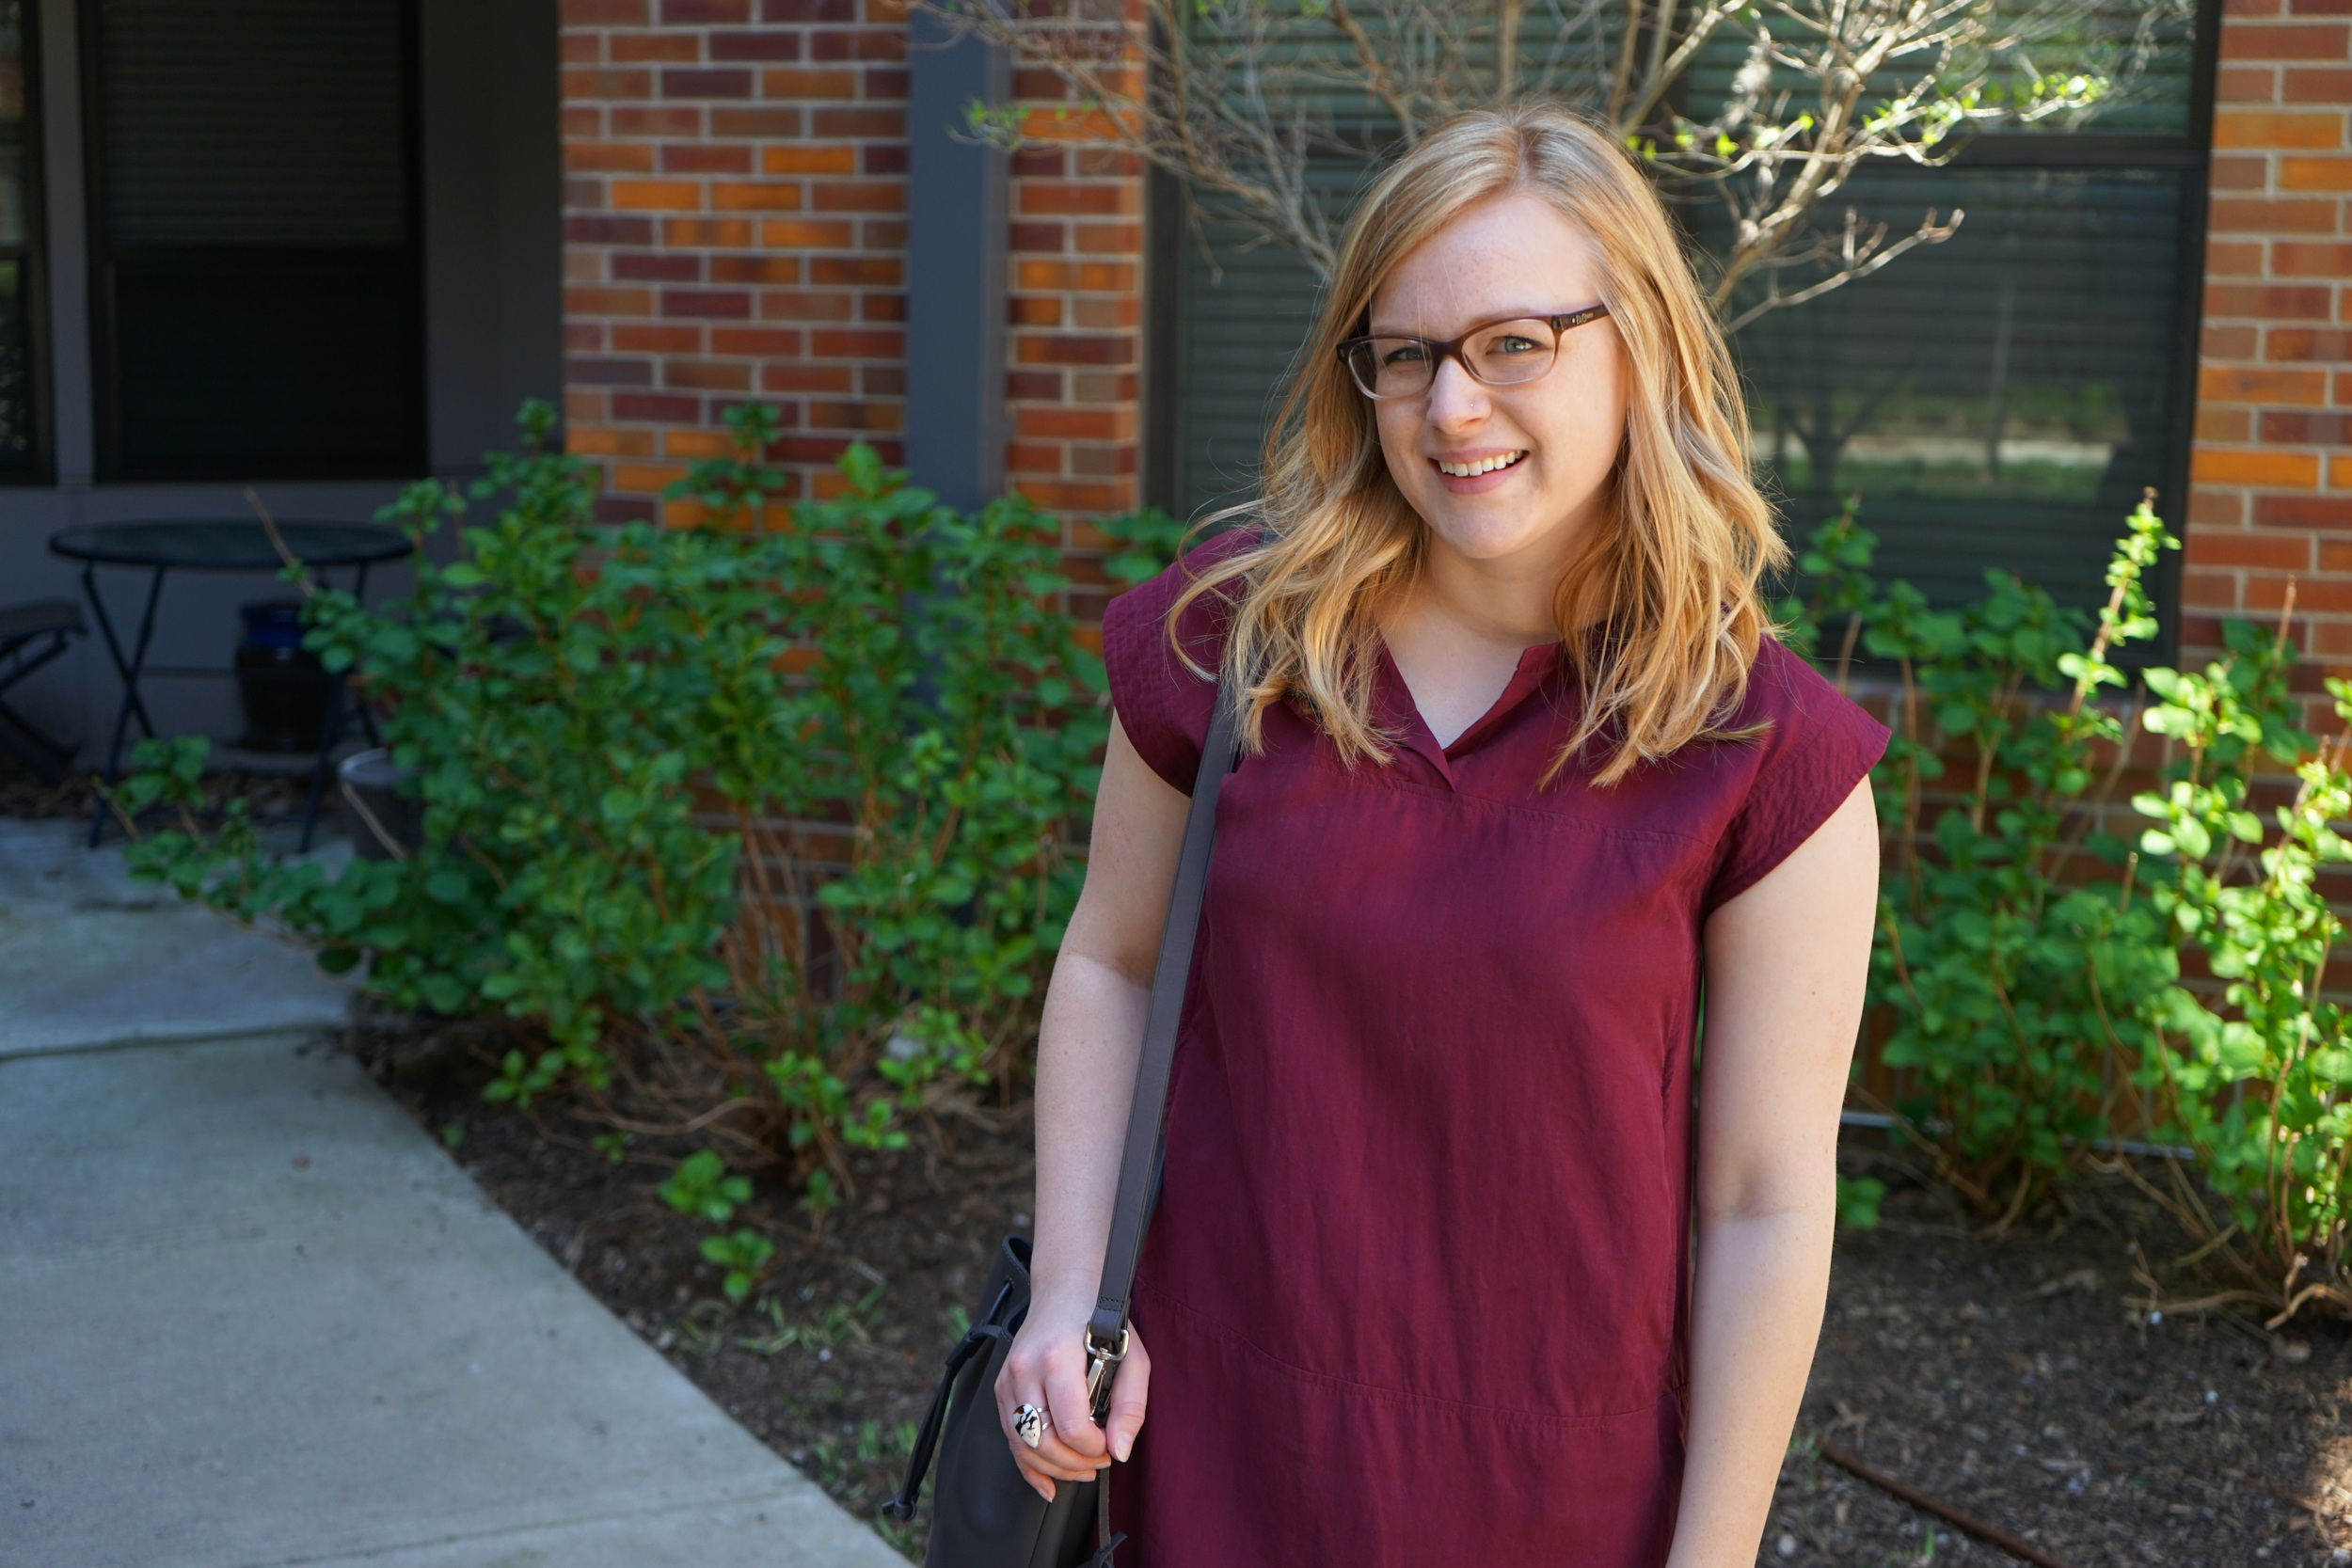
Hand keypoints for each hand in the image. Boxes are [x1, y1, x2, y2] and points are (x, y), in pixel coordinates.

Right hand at [994, 1302, 1151, 1503]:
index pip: (1071, 1426)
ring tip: (1083, 1470)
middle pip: (1042, 1441)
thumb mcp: (1133, 1357)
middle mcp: (1024, 1369)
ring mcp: (1007, 1379)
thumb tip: (1120, 1451)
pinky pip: (1011, 1437)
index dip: (1094, 1449)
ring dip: (1054, 1468)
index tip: (1110, 1447)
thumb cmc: (1101, 1320)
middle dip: (1075, 1463)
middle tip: (1101, 1462)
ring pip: (1022, 1445)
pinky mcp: (1001, 1388)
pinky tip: (1048, 1483)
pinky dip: (1029, 1466)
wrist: (1065, 1290)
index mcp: (1057, 1358)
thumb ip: (1131, 1406)